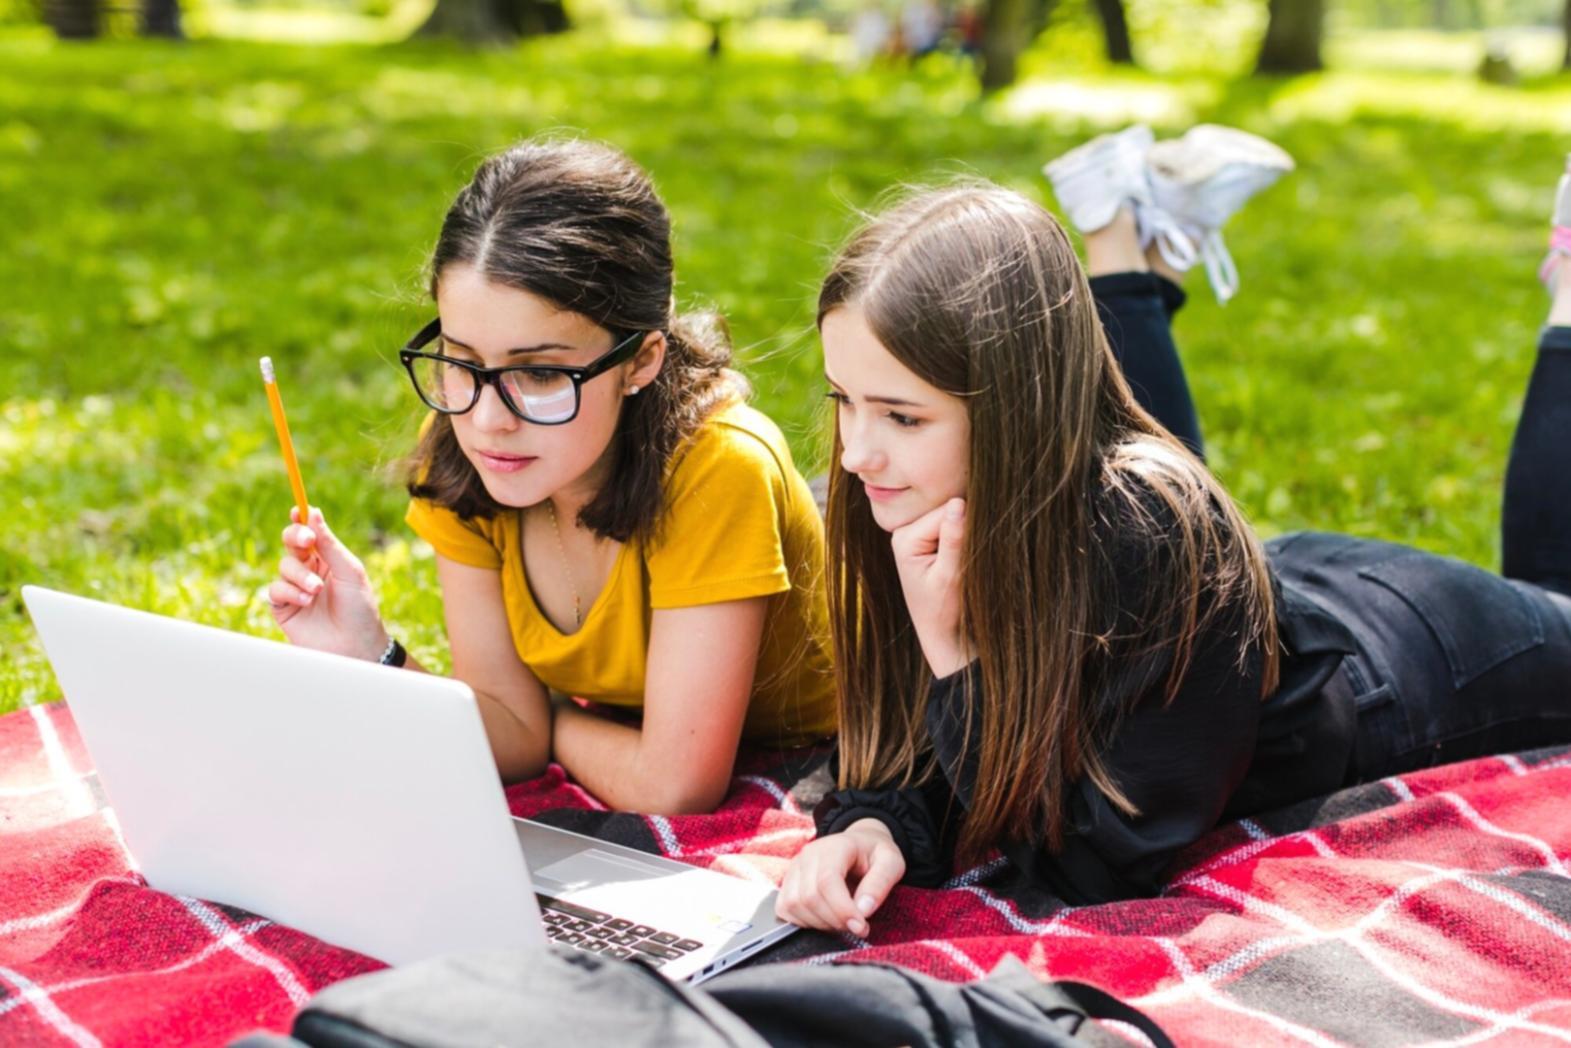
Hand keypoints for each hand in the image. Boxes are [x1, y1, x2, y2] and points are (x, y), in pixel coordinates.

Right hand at [267, 507, 389, 661]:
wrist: (355, 645)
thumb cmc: (359, 608)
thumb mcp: (349, 571)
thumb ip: (329, 544)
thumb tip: (313, 512)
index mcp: (328, 558)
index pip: (310, 532)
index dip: (302, 519)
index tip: (298, 510)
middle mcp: (309, 570)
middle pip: (290, 542)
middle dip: (295, 536)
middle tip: (306, 540)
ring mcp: (295, 588)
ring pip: (283, 565)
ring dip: (300, 575)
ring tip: (317, 590)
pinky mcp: (283, 607)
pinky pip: (275, 589)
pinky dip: (290, 592)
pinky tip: (307, 601)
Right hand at [776, 818, 905, 937]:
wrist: (860, 845)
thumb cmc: (875, 854)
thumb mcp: (892, 862)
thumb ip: (880, 883)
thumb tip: (863, 910)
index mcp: (835, 846)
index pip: (827, 881)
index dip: (842, 909)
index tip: (861, 927)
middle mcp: (808, 855)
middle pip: (809, 896)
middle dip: (834, 920)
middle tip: (857, 926)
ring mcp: (794, 868)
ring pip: (794, 905)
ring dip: (820, 923)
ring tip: (843, 921)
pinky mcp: (787, 883)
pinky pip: (785, 909)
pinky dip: (803, 922)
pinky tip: (825, 919)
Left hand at [889, 497, 971, 677]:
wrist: (942, 633)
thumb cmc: (945, 610)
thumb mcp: (951, 576)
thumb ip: (954, 540)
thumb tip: (958, 503)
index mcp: (905, 538)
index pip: (947, 512)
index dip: (968, 527)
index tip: (971, 555)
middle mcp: (906, 531)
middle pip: (948, 511)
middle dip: (966, 530)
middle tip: (967, 562)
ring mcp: (916, 534)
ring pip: (954, 517)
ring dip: (967, 535)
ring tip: (964, 564)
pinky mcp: (928, 540)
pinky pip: (954, 527)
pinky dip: (964, 540)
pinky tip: (962, 561)